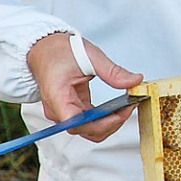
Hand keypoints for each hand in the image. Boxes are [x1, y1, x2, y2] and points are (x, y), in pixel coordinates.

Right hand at [27, 32, 143, 142]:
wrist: (44, 49)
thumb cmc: (60, 51)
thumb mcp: (89, 56)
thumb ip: (112, 71)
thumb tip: (136, 81)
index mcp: (57, 97)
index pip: (76, 123)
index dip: (100, 123)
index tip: (120, 112)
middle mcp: (58, 110)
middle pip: (86, 131)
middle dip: (111, 123)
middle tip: (130, 106)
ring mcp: (64, 112)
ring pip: (90, 130)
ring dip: (110, 123)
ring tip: (126, 106)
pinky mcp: (72, 110)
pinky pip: (90, 122)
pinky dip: (105, 117)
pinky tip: (119, 107)